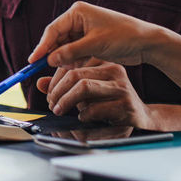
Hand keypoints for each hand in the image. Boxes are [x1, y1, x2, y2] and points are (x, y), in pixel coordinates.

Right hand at [28, 1, 166, 69]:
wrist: (146, 42)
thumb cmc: (123, 37)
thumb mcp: (95, 45)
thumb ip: (70, 52)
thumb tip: (49, 60)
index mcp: (78, 12)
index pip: (53, 30)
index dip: (42, 46)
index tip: (33, 60)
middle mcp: (78, 19)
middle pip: (56, 39)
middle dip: (52, 54)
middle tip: (42, 69)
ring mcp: (84, 31)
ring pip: (64, 47)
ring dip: (63, 59)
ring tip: (62, 70)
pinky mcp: (89, 42)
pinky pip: (74, 52)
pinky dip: (72, 61)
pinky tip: (72, 69)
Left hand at [36, 58, 154, 127]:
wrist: (140, 117)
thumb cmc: (110, 102)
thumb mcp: (86, 91)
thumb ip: (64, 86)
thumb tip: (39, 83)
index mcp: (103, 62)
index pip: (71, 65)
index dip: (55, 80)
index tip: (48, 94)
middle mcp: (114, 70)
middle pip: (75, 75)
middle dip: (57, 92)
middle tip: (52, 104)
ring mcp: (121, 87)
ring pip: (84, 88)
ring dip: (66, 102)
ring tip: (60, 110)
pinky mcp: (125, 105)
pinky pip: (95, 108)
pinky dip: (83, 115)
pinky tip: (83, 118)